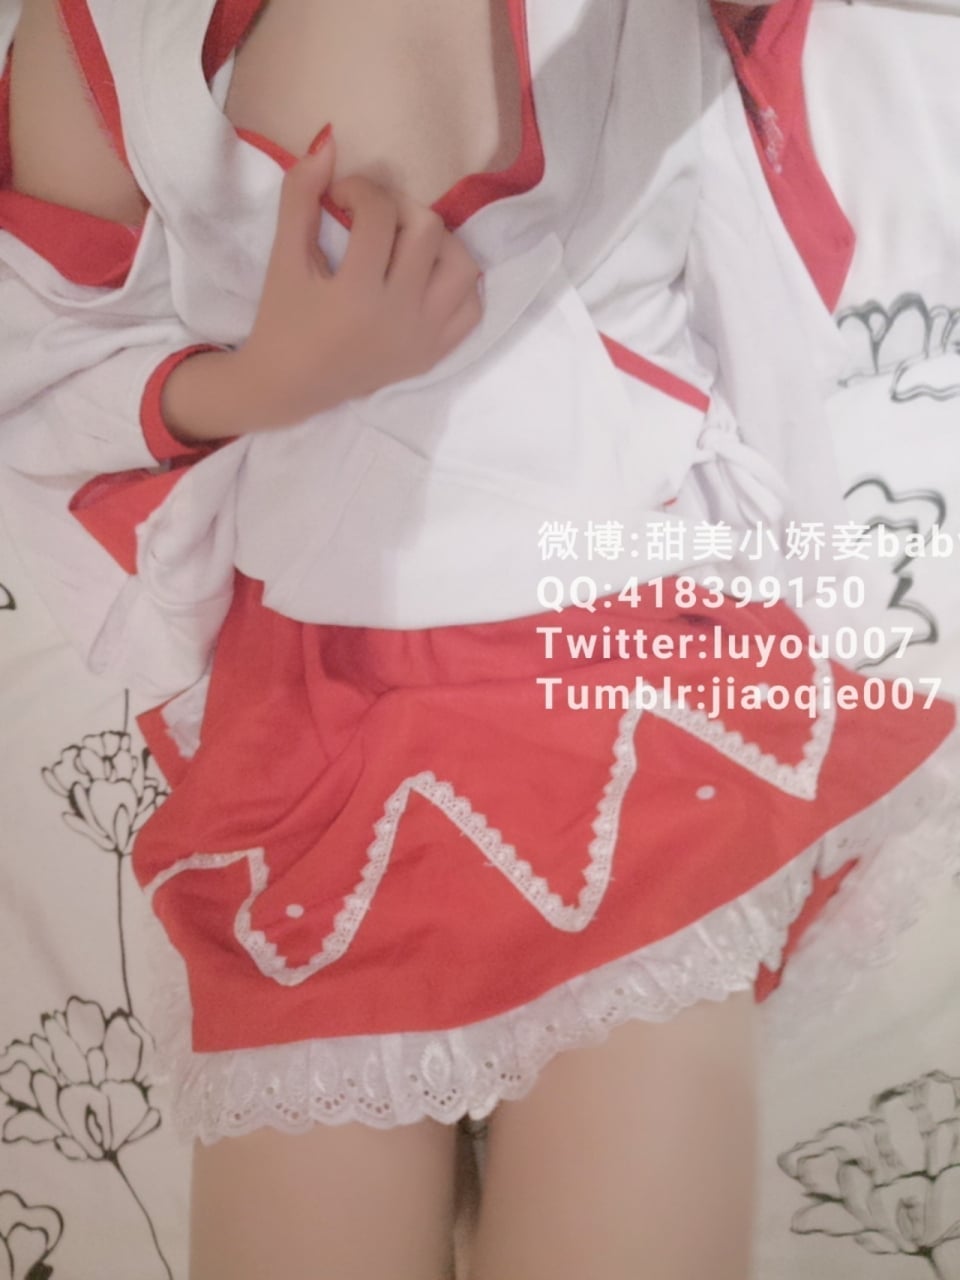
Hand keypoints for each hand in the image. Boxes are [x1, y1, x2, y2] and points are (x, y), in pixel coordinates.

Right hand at [236, 133, 483, 427]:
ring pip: (462, 265)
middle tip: (375, 218)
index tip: (342, 196)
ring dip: (438, 242)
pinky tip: (426, 275)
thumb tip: (329, 140)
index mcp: (355, 294)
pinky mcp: (435, 353)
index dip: (359, 187)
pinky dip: (456, 283)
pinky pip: (471, 307)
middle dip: (399, 208)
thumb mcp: (283, 258)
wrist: (291, 386)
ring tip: (407, 244)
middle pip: (428, 229)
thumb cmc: (283, 320)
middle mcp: (399, 318)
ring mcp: (423, 338)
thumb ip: (300, 197)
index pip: (378, 214)